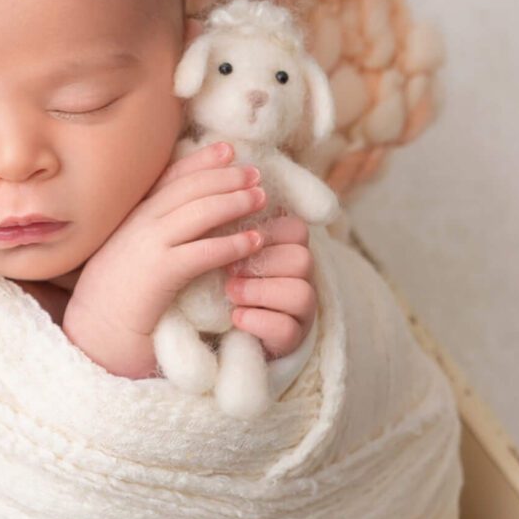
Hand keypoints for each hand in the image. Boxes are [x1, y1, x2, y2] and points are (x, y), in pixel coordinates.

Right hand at [60, 141, 271, 377]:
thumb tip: (179, 223)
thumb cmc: (113, 303)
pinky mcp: (159, 274)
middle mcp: (138, 225)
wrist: (92, 337)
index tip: (227, 150)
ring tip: (261, 199)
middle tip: (255, 172)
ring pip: (198, 212)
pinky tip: (254, 242)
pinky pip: (203, 252)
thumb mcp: (127, 258)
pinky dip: (232, 244)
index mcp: (131, 220)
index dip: (200, 162)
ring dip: (234, 201)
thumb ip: (148, 236)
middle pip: (188, 188)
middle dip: (225, 176)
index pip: (169, 179)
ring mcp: (146, 247)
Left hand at [223, 211, 314, 359]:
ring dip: (259, 291)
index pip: (295, 229)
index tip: (232, 238)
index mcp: (290, 249)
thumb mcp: (226, 247)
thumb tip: (223, 178)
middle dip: (261, 263)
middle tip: (228, 269)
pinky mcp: (292, 340)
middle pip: (302, 259)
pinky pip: (286, 328)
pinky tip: (235, 317)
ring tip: (230, 293)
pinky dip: (257, 320)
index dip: (264, 232)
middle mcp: (303, 278)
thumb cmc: (222, 278)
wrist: (215, 331)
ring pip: (300, 293)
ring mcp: (301, 311)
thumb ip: (230, 220)